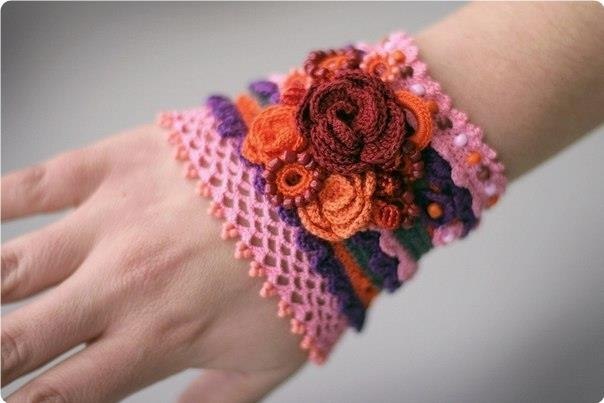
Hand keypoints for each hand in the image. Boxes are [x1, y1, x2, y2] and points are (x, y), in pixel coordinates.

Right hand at [1, 124, 305, 402]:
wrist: (331, 183)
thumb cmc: (304, 272)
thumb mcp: (264, 363)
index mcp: (156, 340)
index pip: (54, 398)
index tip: (9, 396)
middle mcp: (122, 285)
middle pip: (13, 342)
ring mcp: (114, 220)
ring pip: (6, 268)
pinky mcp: (118, 164)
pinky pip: (30, 185)